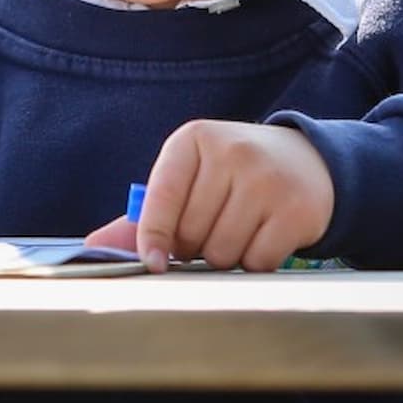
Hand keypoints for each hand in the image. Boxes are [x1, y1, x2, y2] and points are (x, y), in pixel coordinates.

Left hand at [83, 120, 334, 271]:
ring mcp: (266, 179)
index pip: (160, 197)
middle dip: (194, 247)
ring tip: (239, 230)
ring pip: (222, 252)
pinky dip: (256, 262)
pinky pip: (258, 261)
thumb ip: (145, 214)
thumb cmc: (232, 175)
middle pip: (190, 234)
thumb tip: (94, 246)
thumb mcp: (190, 179)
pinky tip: (264, 236)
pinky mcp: (296, 209)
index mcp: (192, 140)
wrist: (308, 163)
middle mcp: (231, 152)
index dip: (151, 237)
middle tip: (212, 229)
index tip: (151, 263)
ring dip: (225, 257)